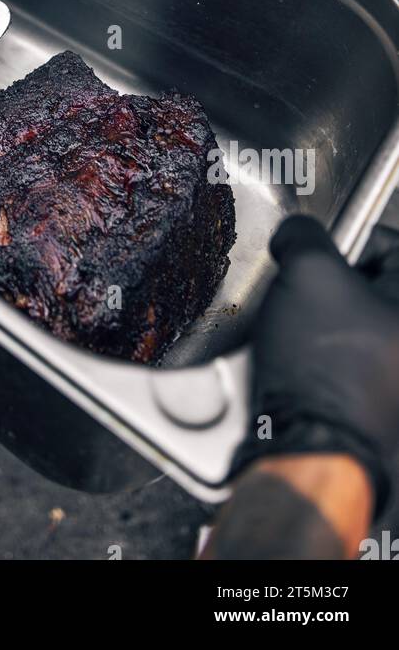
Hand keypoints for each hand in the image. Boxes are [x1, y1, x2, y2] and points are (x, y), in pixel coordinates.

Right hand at [234, 216, 398, 514]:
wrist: (314, 449)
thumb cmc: (326, 368)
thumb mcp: (308, 273)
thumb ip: (304, 237)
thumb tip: (297, 233)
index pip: (389, 244)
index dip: (347, 239)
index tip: (318, 249)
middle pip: (371, 288)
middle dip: (330, 285)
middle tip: (302, 292)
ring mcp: (394, 383)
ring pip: (355, 329)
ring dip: (322, 324)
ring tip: (294, 333)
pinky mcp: (377, 412)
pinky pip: (346, 367)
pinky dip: (322, 361)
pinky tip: (299, 367)